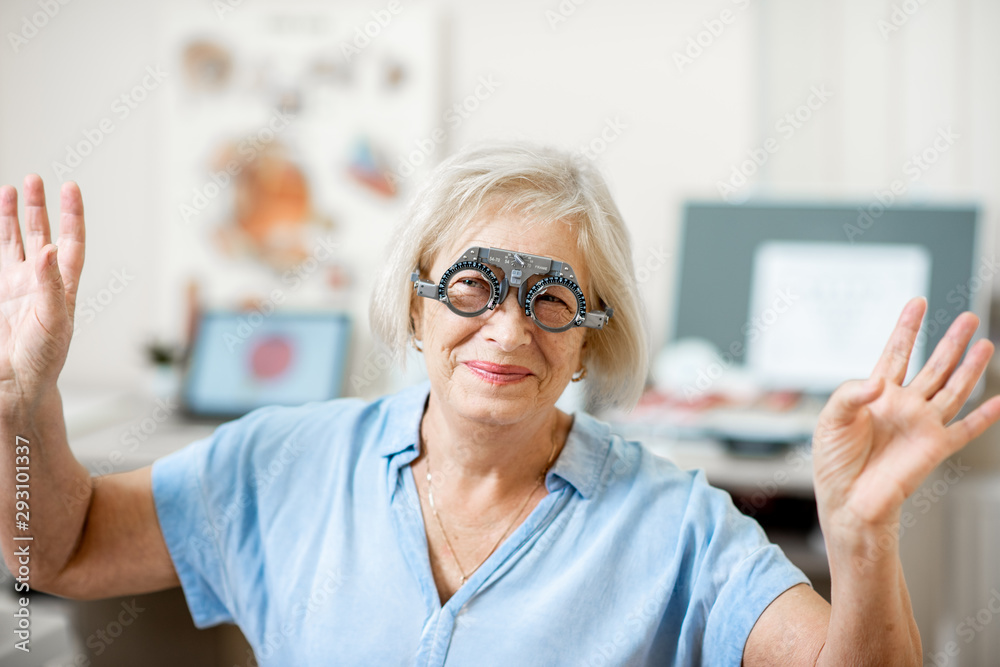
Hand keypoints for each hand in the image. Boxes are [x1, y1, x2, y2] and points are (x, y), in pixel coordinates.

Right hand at [0, 175, 84, 406]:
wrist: (15, 385)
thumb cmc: (43, 360)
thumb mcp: (53, 322)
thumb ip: (50, 286)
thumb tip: (49, 249)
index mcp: (63, 287)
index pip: (70, 243)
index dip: (72, 216)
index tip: (70, 188)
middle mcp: (41, 282)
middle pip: (42, 235)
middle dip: (39, 208)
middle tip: (35, 179)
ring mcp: (16, 287)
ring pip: (15, 243)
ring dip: (12, 217)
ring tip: (10, 189)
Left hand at [811, 296, 999, 531]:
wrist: (847, 500)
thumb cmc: (833, 461)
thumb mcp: (830, 419)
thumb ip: (851, 393)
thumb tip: (879, 381)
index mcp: (875, 394)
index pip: (896, 353)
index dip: (907, 328)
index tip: (917, 303)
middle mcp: (903, 405)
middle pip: (933, 365)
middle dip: (950, 340)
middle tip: (967, 317)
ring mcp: (921, 425)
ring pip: (953, 389)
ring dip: (970, 367)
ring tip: (984, 343)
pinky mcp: (935, 447)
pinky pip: (966, 429)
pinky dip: (984, 417)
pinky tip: (999, 401)